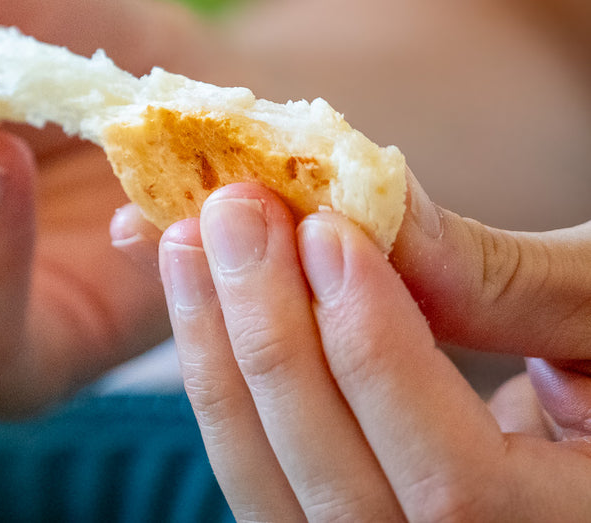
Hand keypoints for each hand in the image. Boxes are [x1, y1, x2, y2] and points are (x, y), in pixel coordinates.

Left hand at [113, 179, 590, 520]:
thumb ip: (512, 282)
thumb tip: (371, 208)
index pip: (458, 486)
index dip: (378, 360)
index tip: (328, 235)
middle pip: (344, 504)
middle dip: (273, 344)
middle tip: (232, 214)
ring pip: (281, 507)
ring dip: (220, 363)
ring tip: (188, 242)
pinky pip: (270, 489)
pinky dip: (225, 392)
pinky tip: (202, 300)